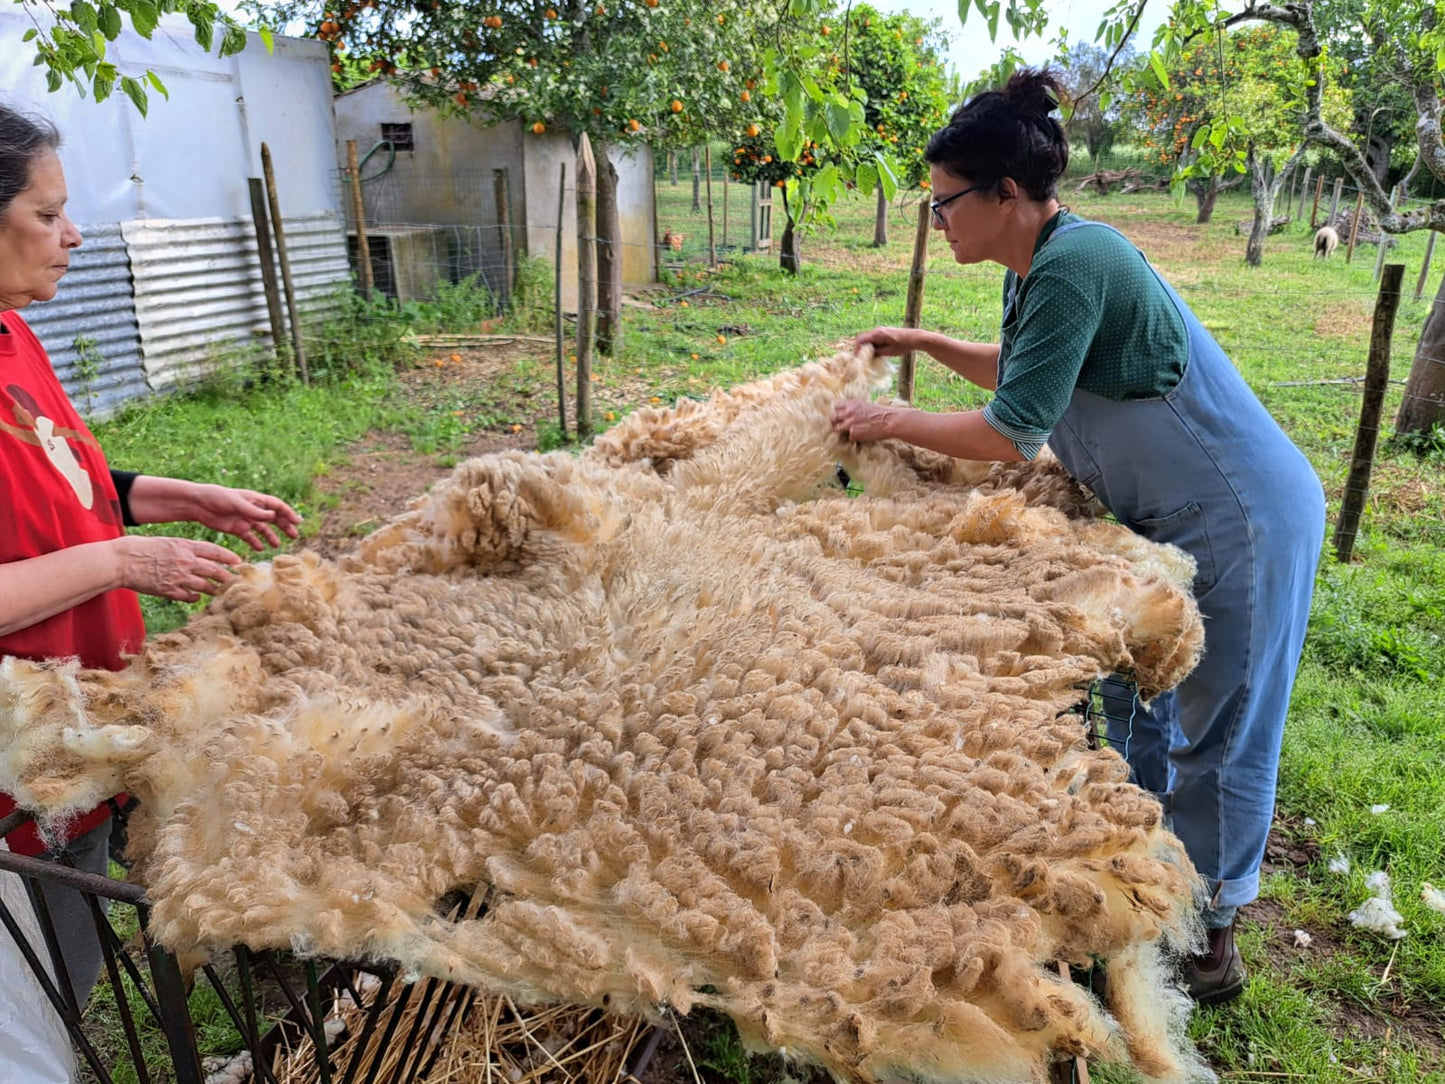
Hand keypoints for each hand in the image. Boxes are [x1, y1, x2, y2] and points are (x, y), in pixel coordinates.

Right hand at [114, 536, 242, 602]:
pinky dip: (195, 597)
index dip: (229, 557)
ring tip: (217, 590)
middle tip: (232, 580)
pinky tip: (197, 597)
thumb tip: (199, 555)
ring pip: (205, 586)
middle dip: (226, 576)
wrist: (121, 560)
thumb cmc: (141, 548)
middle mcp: (185, 562)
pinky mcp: (169, 591)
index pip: (214, 551)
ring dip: (213, 589)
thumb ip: (184, 548)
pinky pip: (189, 596)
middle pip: (214, 570)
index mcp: (185, 546)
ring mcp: (178, 577)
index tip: (238, 562)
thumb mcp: (167, 542)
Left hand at [189, 484, 301, 550]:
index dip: (288, 513)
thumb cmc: (217, 498)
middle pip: (273, 518)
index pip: (277, 506)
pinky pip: (249, 537)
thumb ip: (255, 511)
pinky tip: (260, 549)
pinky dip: (255, 542)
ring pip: (263, 529)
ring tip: (277, 545)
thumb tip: (273, 515)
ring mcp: (245, 520)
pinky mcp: (236, 529)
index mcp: (256, 500)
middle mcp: (253, 510)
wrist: (198, 504)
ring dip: (271, 536)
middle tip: (294, 535)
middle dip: (284, 526)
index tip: (297, 522)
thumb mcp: (237, 503)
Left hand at [831, 399, 895, 443]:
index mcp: (851, 404)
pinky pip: (849, 438)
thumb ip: (854, 408)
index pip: (836, 407)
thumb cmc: (881, 413)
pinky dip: (854, 438)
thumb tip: (848, 413)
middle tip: (838, 427)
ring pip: (836, 429)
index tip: (839, 417)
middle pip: (832, 418)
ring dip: (841, 432)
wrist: (889, 421)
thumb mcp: (865, 405)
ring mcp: (849, 424)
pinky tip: (861, 436)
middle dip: (834, 423)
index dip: (837, 412)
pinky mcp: (853, 434)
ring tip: (848, 433)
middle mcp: (848, 413)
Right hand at [854, 327, 918, 357]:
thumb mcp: (890, 352)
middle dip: (860, 349)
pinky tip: (875, 353)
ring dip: (866, 348)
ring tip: (868, 358)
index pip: (860, 340)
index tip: (857, 359)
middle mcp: (877, 330)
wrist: (915, 337)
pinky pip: (873, 339)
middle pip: (862, 338)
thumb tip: (867, 356)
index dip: (856, 349)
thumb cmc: (904, 345)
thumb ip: (877, 353)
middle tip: (861, 359)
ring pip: (867, 339)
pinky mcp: (884, 333)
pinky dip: (871, 346)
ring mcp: (880, 331)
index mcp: (877, 334)